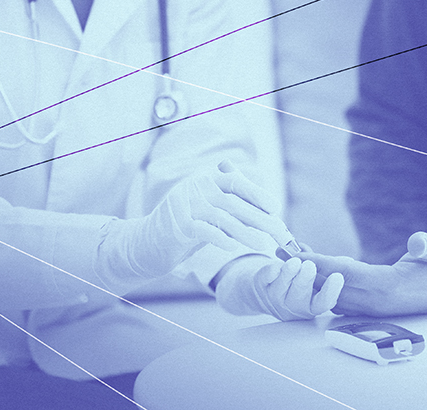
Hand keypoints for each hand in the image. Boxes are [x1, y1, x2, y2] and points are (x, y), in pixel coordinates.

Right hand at [127, 160, 285, 276]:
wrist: (147, 243)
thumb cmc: (186, 227)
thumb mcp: (210, 211)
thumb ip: (233, 205)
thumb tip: (268, 211)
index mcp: (206, 179)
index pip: (236, 181)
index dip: (257, 193)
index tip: (275, 208)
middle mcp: (195, 187)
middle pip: (234, 202)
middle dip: (260, 218)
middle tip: (279, 231)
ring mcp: (185, 204)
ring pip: (223, 218)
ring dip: (246, 233)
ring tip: (263, 245)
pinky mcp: (178, 224)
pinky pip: (205, 230)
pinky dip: (221, 238)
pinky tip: (233, 247)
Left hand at [215, 255, 344, 320]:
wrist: (270, 285)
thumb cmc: (300, 280)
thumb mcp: (316, 275)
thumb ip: (324, 267)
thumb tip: (341, 261)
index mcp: (313, 304)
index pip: (324, 302)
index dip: (331, 291)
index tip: (337, 276)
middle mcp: (295, 306)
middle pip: (301, 297)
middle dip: (305, 281)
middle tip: (309, 267)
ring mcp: (276, 299)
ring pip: (282, 289)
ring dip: (289, 274)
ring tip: (294, 262)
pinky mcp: (261, 287)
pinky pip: (266, 279)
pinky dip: (271, 271)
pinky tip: (277, 265)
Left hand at [297, 232, 426, 316]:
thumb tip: (417, 244)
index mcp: (388, 288)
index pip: (344, 275)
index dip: (320, 263)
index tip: (297, 253)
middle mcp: (376, 301)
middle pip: (330, 286)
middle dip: (305, 269)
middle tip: (281, 251)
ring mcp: (374, 306)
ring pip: (333, 292)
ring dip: (312, 275)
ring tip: (292, 255)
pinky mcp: (374, 304)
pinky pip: (342, 295)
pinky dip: (325, 281)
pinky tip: (317, 265)